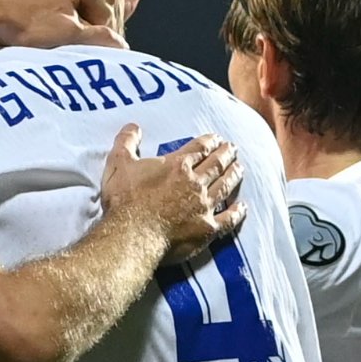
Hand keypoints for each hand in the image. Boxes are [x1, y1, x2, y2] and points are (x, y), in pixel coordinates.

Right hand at [94, 125, 245, 263]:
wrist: (132, 235)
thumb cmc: (125, 200)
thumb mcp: (118, 163)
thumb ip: (126, 141)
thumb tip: (133, 126)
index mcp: (177, 165)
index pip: (199, 148)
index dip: (210, 141)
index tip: (216, 138)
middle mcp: (195, 183)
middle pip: (216, 164)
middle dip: (226, 154)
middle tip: (233, 148)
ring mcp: (203, 206)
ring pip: (224, 186)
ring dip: (234, 176)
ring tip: (240, 168)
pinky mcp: (207, 229)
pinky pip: (228, 219)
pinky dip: (237, 212)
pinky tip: (242, 207)